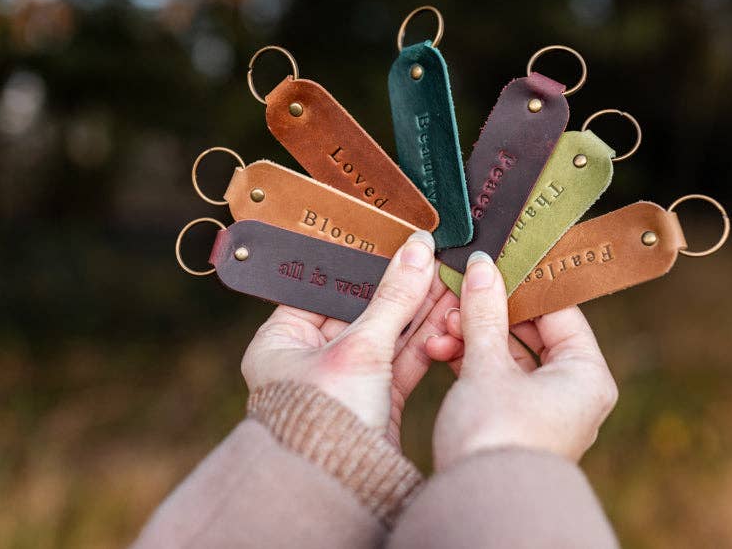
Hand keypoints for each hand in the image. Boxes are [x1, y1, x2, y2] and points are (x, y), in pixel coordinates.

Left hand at [240, 230, 455, 446]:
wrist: (343, 488)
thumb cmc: (325, 420)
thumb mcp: (360, 348)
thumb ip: (393, 297)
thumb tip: (419, 249)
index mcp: (281, 341)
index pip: (324, 288)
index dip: (362, 266)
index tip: (395, 244)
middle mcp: (309, 359)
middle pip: (361, 310)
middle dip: (400, 288)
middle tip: (433, 258)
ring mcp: (345, 381)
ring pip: (387, 335)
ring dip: (419, 311)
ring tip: (450, 279)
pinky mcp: (376, 402)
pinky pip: (402, 361)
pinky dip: (425, 340)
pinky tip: (448, 315)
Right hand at [424, 252, 617, 469]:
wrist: (477, 504)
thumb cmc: (496, 437)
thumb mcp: (487, 365)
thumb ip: (484, 313)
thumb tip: (484, 268)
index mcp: (586, 374)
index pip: (559, 311)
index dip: (522, 285)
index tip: (493, 264)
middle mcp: (573, 392)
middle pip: (531, 333)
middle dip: (488, 314)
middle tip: (459, 294)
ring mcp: (545, 410)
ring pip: (509, 356)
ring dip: (473, 337)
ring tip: (442, 326)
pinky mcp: (515, 424)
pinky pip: (496, 379)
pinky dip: (470, 363)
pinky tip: (440, 349)